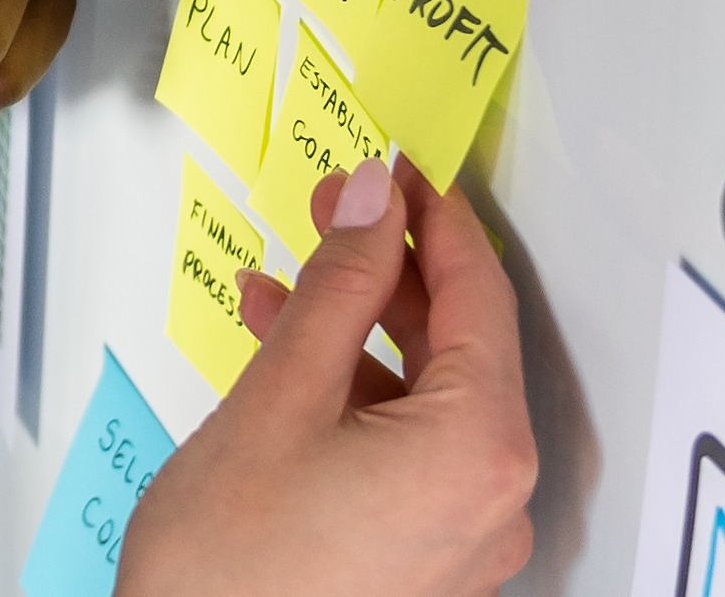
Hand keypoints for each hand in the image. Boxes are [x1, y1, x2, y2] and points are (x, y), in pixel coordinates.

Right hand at [113, 157, 537, 596]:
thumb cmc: (231, 576)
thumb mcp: (280, 397)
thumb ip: (337, 287)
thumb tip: (370, 204)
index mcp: (479, 450)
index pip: (479, 295)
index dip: (430, 216)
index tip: (393, 168)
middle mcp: (493, 501)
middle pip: (462, 347)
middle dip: (389, 275)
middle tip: (332, 215)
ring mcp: (464, 543)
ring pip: (430, 402)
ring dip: (361, 339)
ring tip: (284, 293)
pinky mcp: (427, 567)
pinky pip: (412, 456)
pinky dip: (359, 404)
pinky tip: (292, 373)